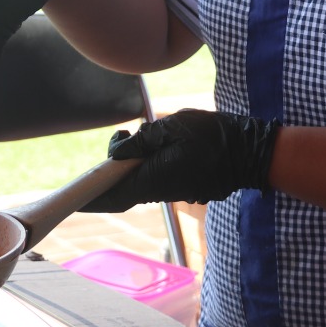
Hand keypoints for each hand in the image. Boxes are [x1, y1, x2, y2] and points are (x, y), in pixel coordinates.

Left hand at [82, 109, 280, 211]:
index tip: (74, 199)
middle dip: (113, 170)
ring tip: (136, 137)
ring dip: (132, 165)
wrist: (251, 152)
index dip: (91, 198)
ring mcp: (174, 191)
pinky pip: (157, 179)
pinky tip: (154, 145)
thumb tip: (118, 152)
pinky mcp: (184, 185)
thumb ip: (142, 140)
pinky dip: (147, 166)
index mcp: (153, 180)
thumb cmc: (212, 137)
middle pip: (125, 189)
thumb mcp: (172, 127)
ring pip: (141, 182)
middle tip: (120, 140)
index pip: (113, 196)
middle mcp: (160, 191)